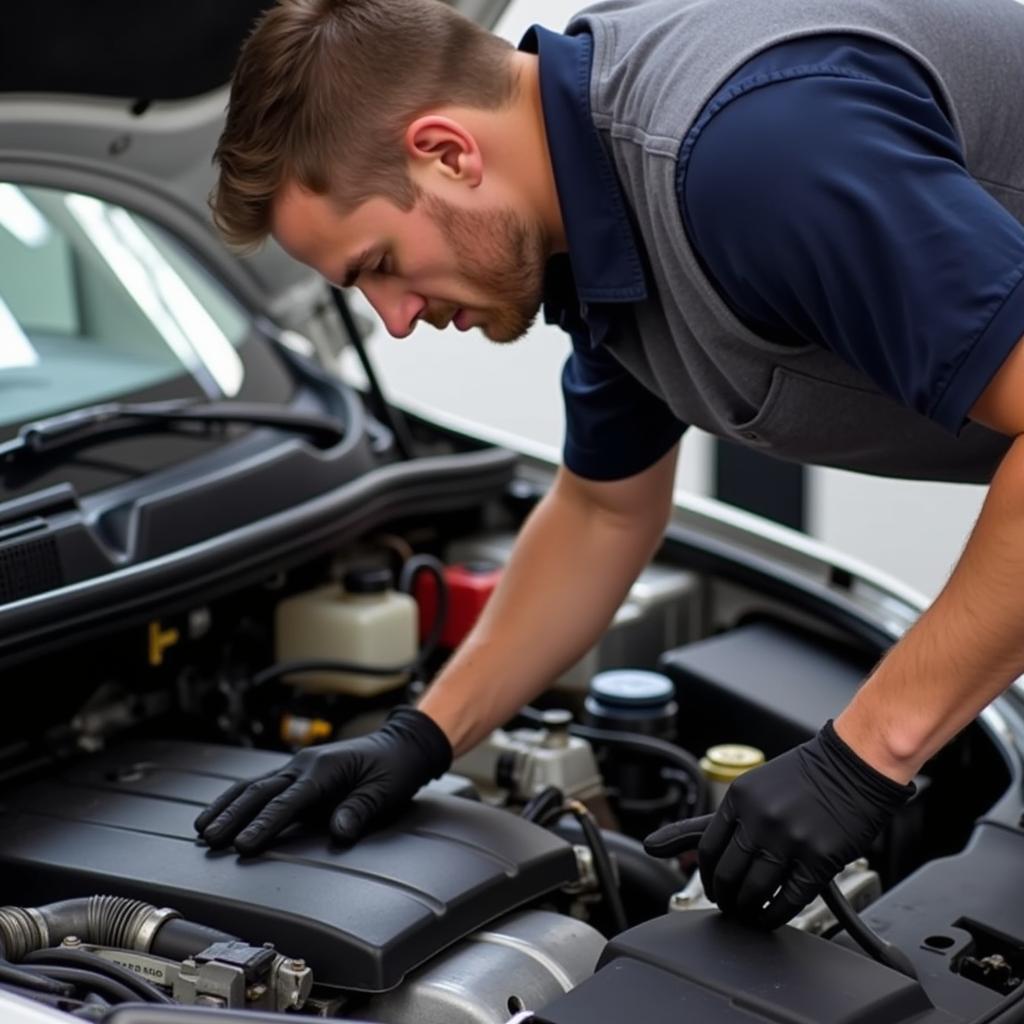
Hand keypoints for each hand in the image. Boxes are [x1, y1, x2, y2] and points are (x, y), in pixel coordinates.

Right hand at [194, 707, 451, 853]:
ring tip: (202, 829)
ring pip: (254, 785)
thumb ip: (360, 809)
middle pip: (261, 792)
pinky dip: (238, 798)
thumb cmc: (395, 768)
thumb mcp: (385, 790)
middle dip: (234, 816)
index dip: (265, 824)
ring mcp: (298, 765)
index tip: (244, 846)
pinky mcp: (297, 772)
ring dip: (228, 806)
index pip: (288, 801)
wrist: (401, 744)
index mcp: (325, 769)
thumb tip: (339, 831)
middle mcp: (305, 764)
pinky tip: (221, 811)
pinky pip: (262, 784)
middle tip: (210, 840)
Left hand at [644, 720, 913, 927]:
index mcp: (739, 797)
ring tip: (748, 914)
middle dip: (724, 897)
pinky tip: (772, 916)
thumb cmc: (806, 775)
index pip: (706, 849)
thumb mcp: (755, 785)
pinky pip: (789, 900)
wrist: (854, 764)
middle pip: (727, 874)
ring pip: (754, 891)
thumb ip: (724, 818)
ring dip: (747, 910)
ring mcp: (789, 839)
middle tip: (728, 906)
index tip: (711, 886)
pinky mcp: (819, 859)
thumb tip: (663, 843)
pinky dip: (775, 915)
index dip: (706, 876)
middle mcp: (759, 818)